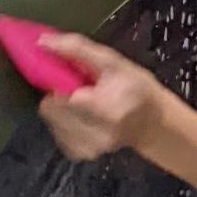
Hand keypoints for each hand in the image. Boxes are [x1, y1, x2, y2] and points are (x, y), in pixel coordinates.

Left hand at [35, 33, 174, 161]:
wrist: (154, 123)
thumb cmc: (137, 88)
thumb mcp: (113, 61)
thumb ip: (77, 49)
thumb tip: (42, 42)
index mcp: (105, 108)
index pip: (60, 96)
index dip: (59, 83)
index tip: (71, 76)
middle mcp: (96, 134)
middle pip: (51, 109)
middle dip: (60, 95)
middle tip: (81, 89)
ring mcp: (88, 148)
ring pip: (50, 121)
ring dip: (61, 109)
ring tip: (83, 103)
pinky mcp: (81, 154)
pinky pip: (57, 133)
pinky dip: (65, 123)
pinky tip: (81, 117)